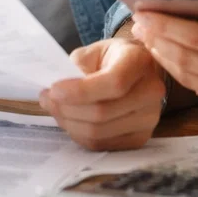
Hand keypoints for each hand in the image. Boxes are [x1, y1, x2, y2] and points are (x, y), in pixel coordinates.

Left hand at [41, 37, 165, 150]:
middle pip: (102, 112)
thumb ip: (76, 68)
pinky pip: (102, 144)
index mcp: (140, 61)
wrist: (135, 71)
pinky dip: (79, 135)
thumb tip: (57, 93)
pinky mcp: (140, 138)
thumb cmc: (110, 59)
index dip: (80, 91)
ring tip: (55, 109)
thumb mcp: (92, 52)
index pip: (114, 83)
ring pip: (99, 132)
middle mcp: (151, 91)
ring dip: (69, 123)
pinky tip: (71, 121)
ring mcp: (149, 118)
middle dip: (66, 109)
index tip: (53, 89)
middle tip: (46, 99)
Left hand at [131, 0, 197, 125]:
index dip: (165, 26)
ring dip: (166, 59)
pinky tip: (174, 61)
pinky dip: (184, 76)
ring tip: (150, 41)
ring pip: (190, 78)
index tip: (145, 14)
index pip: (196, 36)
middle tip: (139, 25)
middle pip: (185, 59)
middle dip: (158, 41)